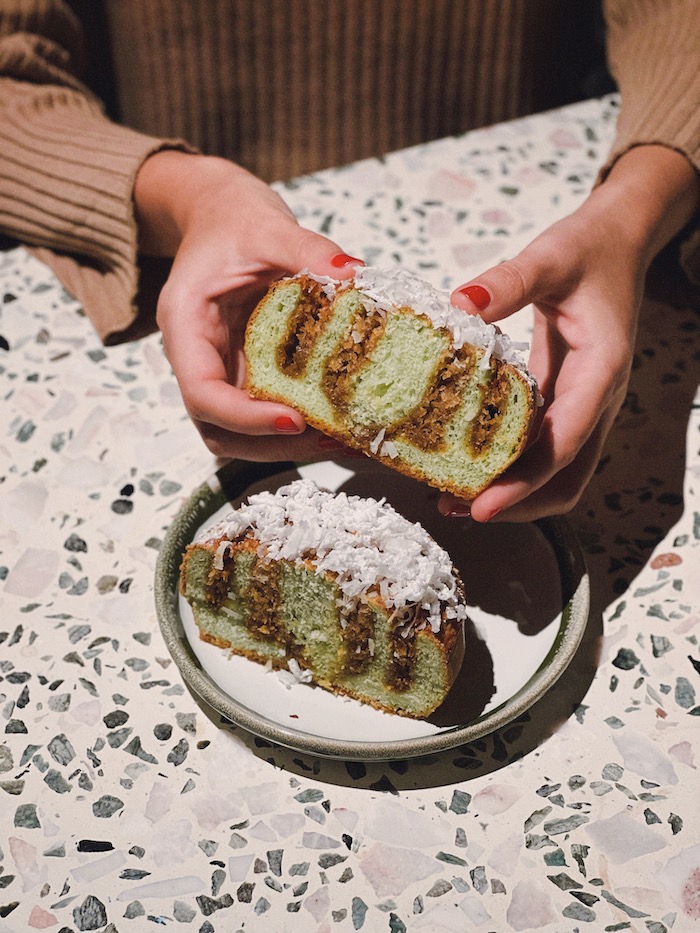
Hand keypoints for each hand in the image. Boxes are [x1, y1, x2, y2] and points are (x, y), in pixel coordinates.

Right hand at [134, 151, 362, 459]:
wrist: (220, 216)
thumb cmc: (232, 221)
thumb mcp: (268, 227)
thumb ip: (308, 249)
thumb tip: (354, 274)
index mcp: (187, 327)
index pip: (203, 394)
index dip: (246, 417)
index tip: (295, 419)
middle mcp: (199, 360)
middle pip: (220, 430)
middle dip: (273, 445)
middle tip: (330, 439)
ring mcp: (223, 372)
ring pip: (242, 435)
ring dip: (289, 447)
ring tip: (343, 440)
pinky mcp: (248, 375)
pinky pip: (267, 414)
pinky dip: (302, 429)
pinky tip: (342, 424)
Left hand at [443, 145, 698, 522]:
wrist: (618, 242)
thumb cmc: (590, 249)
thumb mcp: (550, 257)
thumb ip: (510, 280)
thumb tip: (459, 303)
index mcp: (601, 372)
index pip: (564, 443)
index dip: (524, 482)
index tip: (483, 507)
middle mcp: (596, 400)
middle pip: (565, 479)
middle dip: (516, 504)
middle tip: (455, 508)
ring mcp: (583, 405)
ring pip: (557, 472)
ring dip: (513, 493)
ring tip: (453, 495)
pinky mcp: (564, 400)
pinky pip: (542, 448)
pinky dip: (510, 465)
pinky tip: (467, 460)